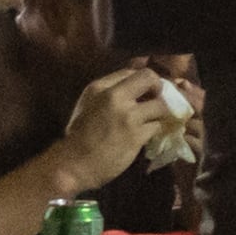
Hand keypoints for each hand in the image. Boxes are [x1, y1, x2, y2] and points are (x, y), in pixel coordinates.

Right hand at [49, 64, 179, 194]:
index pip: (132, 71)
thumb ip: (109, 92)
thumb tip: (135, 88)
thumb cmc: (80, 135)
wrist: (75, 163)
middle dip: (158, 88)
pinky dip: (155, 129)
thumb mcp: (89, 103)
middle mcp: (115, 96)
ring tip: (153, 120)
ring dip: (159, 113)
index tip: (147, 91)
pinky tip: (148, 134)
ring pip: (160, 105)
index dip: (143, 81)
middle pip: (149, 78)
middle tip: (157, 100)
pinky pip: (157, 126)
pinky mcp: (136, 136)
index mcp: (100, 87)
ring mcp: (128, 116)